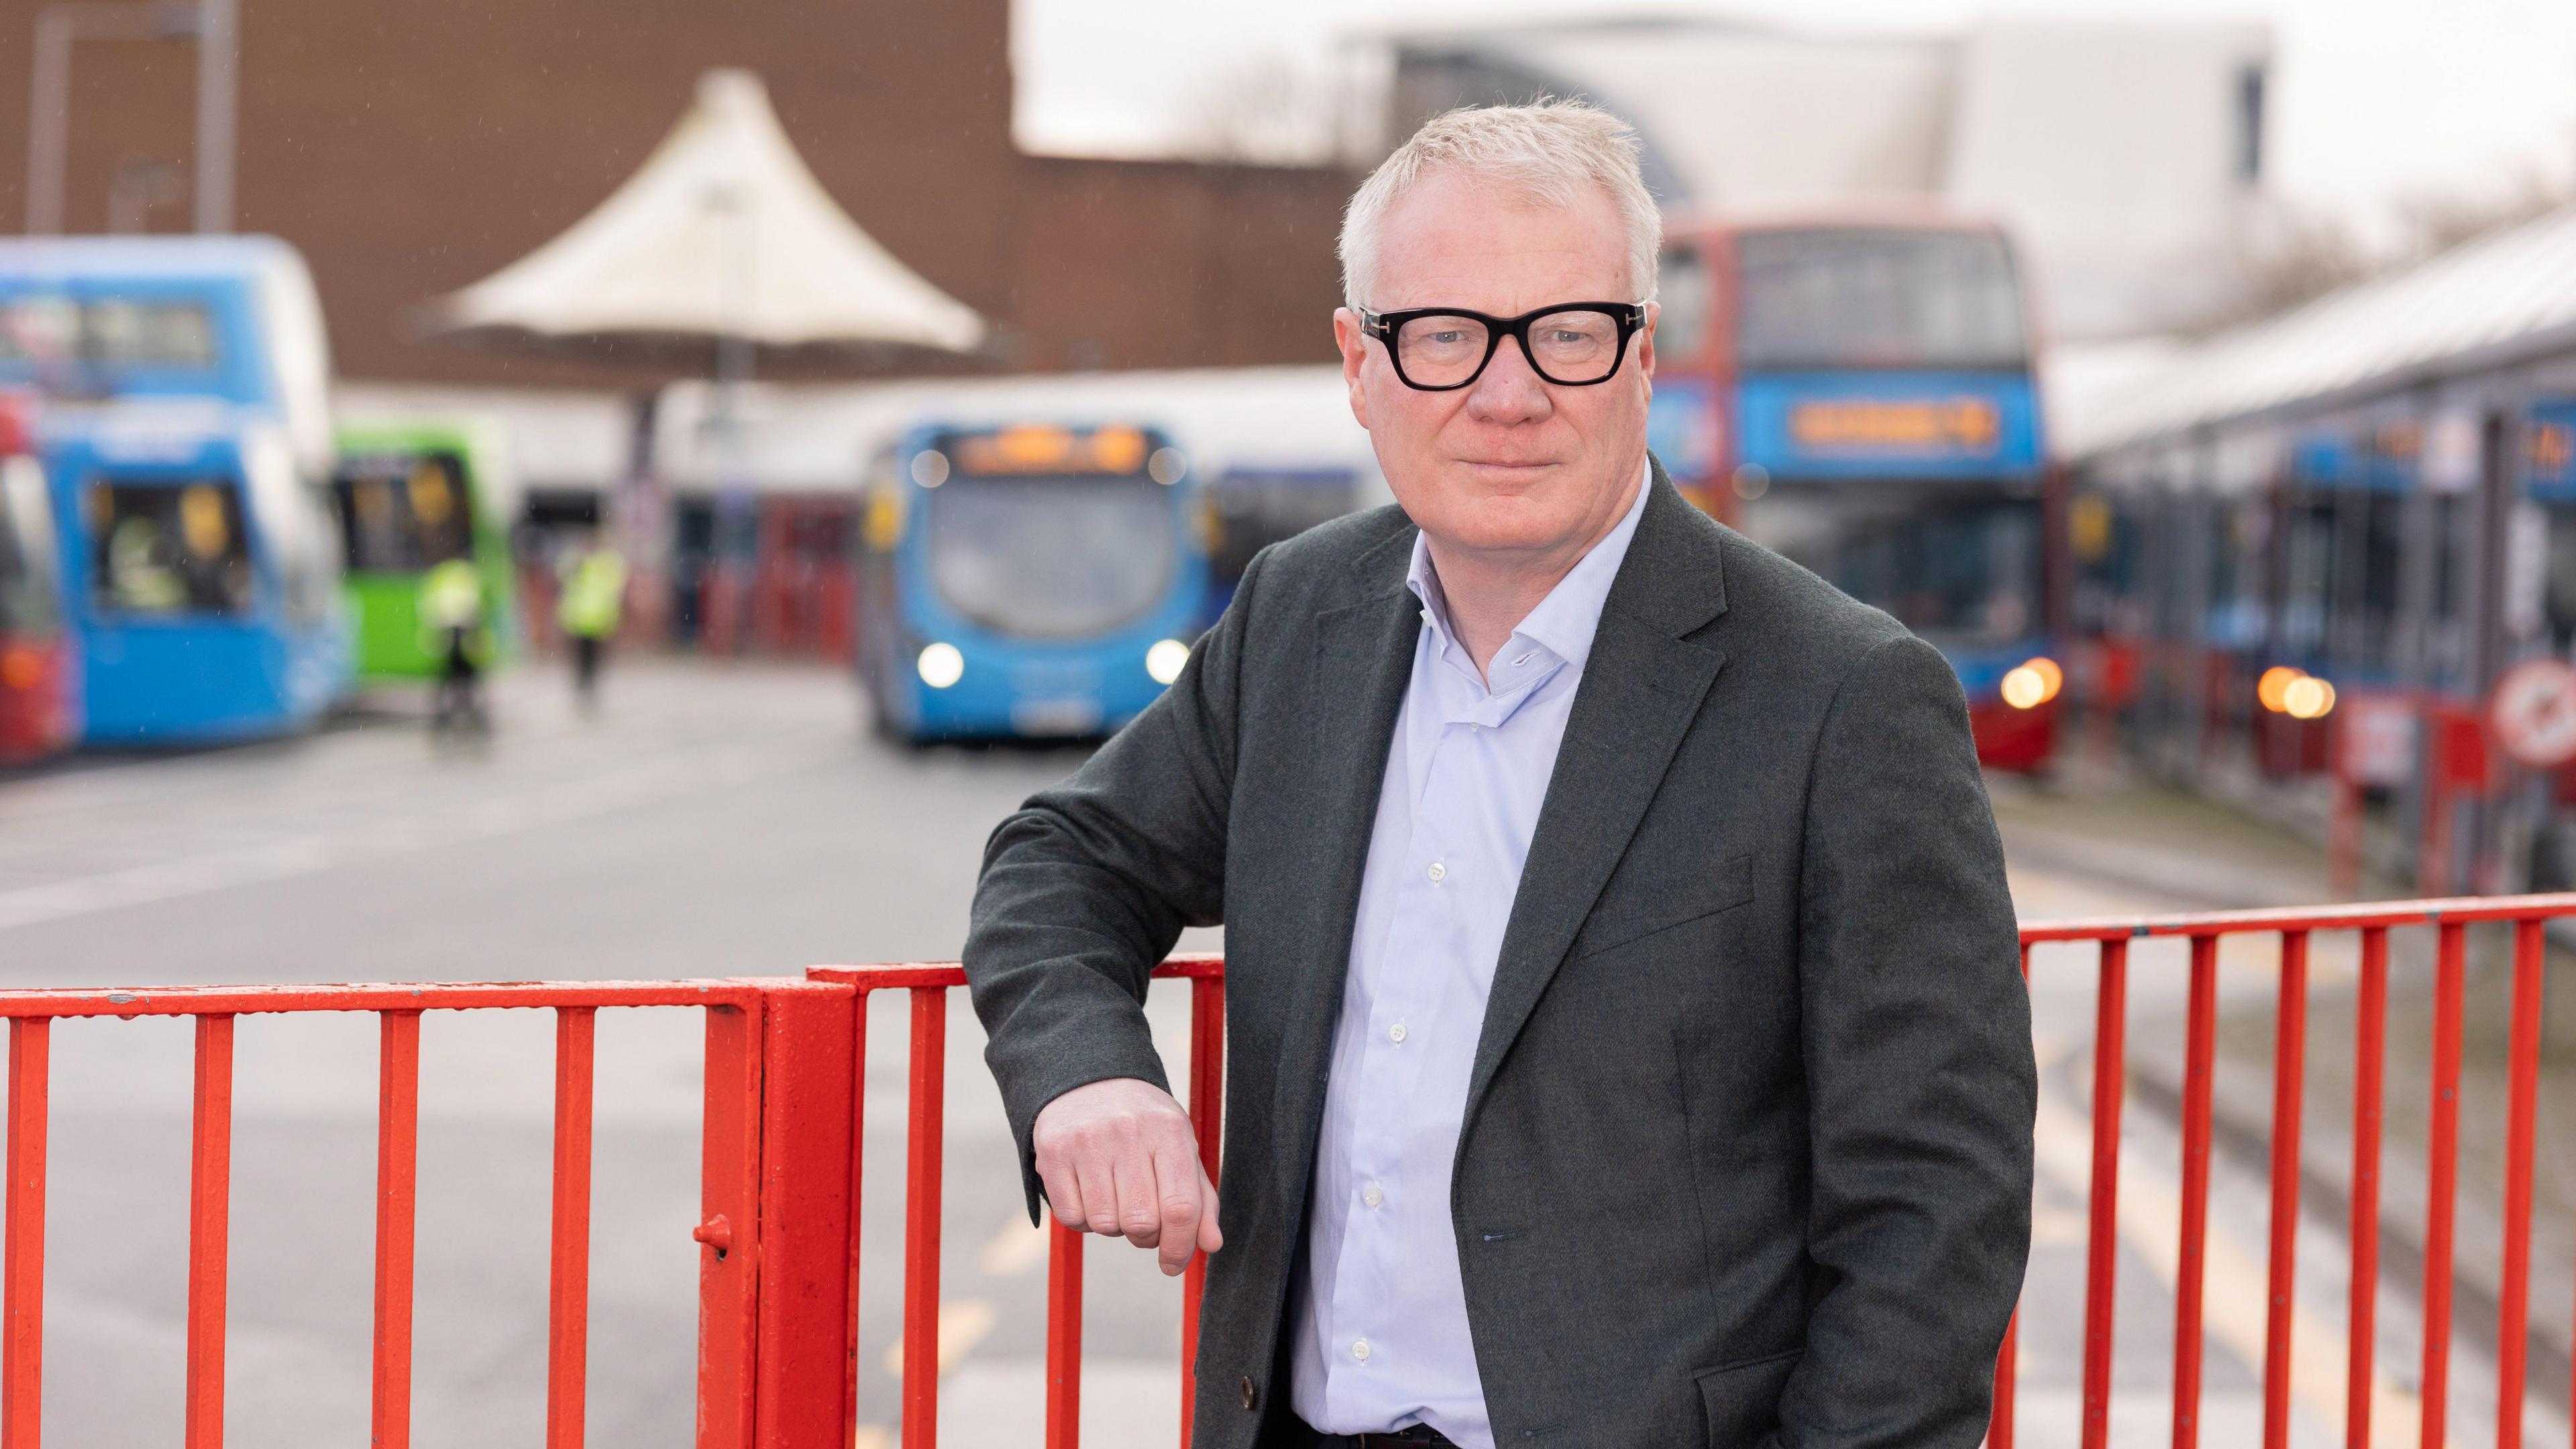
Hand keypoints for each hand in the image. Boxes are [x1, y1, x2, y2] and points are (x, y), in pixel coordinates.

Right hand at [1032, 1077, 1222, 1275]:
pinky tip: (1090, 1193)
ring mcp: (1087, 1141)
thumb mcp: (1179, 1149)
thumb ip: (1200, 1199)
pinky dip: (1083, 1219)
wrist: (1089, 1079)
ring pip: (1105, 1225)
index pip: (1181, 1208)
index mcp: (1169, 1131)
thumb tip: (1211, 1245)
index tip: (1173, 1263)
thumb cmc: (1144, 1125)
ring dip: (1113, 1227)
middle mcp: (1127, 1132)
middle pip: (1142, 1223)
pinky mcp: (1053, 1151)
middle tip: (1142, 1219)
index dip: (1181, 1247)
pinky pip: (1071, 1218)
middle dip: (1145, 1237)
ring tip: (1115, 1198)